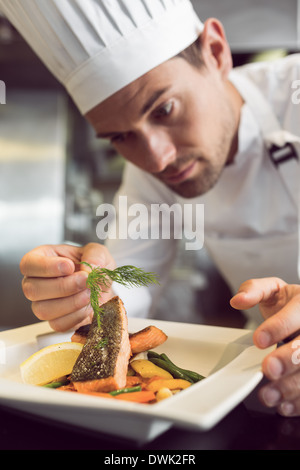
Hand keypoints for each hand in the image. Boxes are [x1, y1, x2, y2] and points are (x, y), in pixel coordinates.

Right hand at [20, 243, 115, 331]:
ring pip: (43, 310)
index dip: (46, 267)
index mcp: (41, 259)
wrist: (104, 286)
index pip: (28, 264)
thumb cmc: (93, 266)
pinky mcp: (55, 321)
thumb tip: (89, 269)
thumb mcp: (98, 251)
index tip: (69, 266)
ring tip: (88, 293)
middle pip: (32, 290)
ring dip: (71, 302)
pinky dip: (76, 316)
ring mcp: (43, 304)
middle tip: (84, 280)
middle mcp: (36, 282)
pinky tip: (88, 305)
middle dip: (63, 286)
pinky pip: (58, 324)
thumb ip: (95, 255)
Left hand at [230, 277, 299, 416]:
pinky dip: (297, 402)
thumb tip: (238, 300)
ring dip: (291, 387)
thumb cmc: (290, 304)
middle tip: (268, 368)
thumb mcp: (273, 289)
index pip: (296, 315)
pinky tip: (283, 404)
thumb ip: (254, 290)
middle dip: (288, 360)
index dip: (277, 328)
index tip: (258, 340)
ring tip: (269, 394)